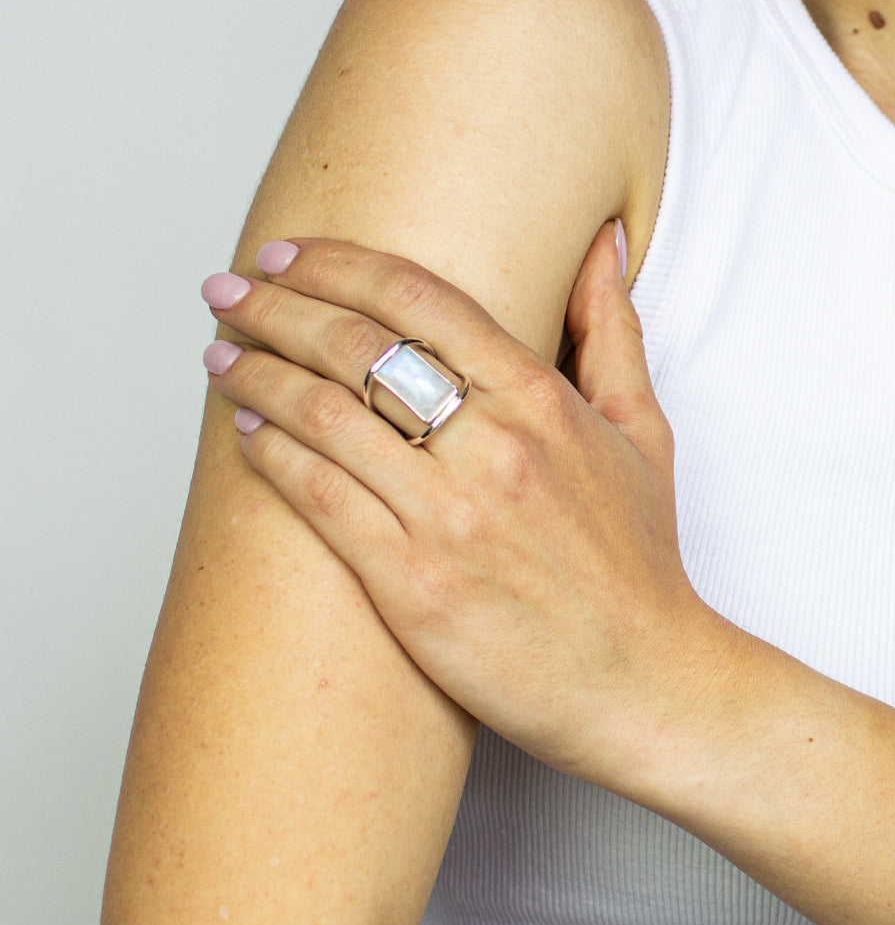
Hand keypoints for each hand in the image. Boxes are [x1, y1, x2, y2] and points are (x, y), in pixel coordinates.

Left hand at [201, 224, 699, 783]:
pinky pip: (321, 499)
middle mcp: (491, 447)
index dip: (338, 264)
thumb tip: (601, 243)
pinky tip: (248, 434)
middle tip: (230, 289)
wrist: (640, 681)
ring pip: (324, 416)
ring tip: (220, 357)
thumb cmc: (638, 562)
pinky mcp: (413, 585)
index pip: (417, 297)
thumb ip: (613, 331)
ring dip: (255, 375)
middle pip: (355, 345)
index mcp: (541, 400)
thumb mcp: (644, 432)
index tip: (290, 255)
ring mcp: (449, 516)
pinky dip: (273, 457)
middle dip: (275, 305)